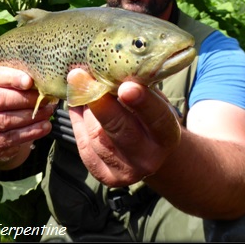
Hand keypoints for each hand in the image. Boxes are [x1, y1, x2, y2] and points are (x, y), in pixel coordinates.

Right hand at [0, 66, 55, 168]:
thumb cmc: (6, 101)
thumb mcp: (8, 86)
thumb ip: (20, 80)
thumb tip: (41, 77)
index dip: (12, 78)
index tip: (30, 81)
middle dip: (25, 98)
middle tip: (45, 98)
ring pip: (5, 120)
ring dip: (31, 116)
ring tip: (48, 112)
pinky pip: (10, 138)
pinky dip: (30, 132)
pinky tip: (44, 127)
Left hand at [68, 69, 180, 186]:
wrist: (150, 151)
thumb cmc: (149, 115)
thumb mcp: (152, 98)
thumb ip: (135, 87)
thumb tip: (105, 67)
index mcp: (166, 135)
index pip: (157, 118)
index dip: (142, 103)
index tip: (127, 87)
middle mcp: (148, 158)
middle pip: (120, 130)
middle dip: (99, 103)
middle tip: (79, 77)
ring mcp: (125, 171)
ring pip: (96, 136)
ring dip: (84, 108)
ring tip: (79, 85)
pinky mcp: (105, 176)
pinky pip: (84, 145)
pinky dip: (77, 121)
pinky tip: (78, 105)